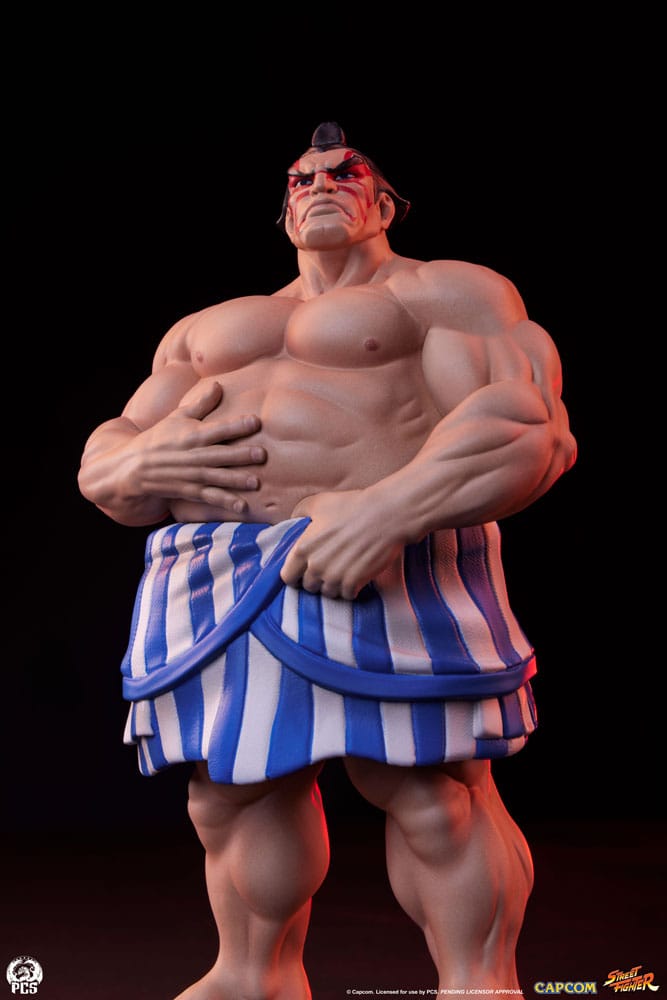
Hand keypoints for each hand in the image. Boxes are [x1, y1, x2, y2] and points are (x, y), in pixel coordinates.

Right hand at [127, 381, 265, 513]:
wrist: (134, 467)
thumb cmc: (159, 438)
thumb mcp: (177, 417)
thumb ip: (201, 403)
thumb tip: (218, 384)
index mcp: (193, 435)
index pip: (218, 428)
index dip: (237, 425)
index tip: (256, 421)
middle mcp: (193, 455)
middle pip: (220, 454)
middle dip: (241, 455)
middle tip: (262, 454)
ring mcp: (192, 475)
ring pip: (217, 477)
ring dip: (236, 480)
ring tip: (256, 482)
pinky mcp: (190, 491)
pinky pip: (210, 497)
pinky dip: (225, 502)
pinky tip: (242, 506)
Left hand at [280, 488, 405, 599]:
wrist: (385, 515)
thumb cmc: (352, 506)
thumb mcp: (318, 503)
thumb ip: (299, 513)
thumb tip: (293, 522)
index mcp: (303, 548)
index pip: (287, 577)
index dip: (295, 574)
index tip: (304, 571)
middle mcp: (315, 566)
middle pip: (308, 587)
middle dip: (316, 579)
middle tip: (329, 567)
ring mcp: (334, 577)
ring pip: (328, 593)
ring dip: (334, 585)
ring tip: (344, 570)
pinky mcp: (354, 583)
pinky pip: (347, 595)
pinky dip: (351, 588)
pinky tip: (357, 574)